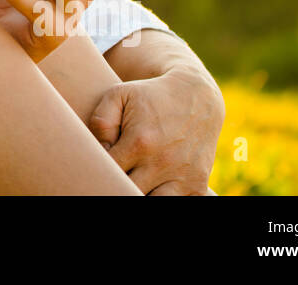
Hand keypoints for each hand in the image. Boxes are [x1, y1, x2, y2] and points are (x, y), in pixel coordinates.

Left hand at [87, 67, 226, 194]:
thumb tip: (100, 150)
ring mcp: (182, 177)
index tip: (104, 160)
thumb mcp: (120, 95)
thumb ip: (100, 121)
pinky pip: (177, 203)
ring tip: (136, 178)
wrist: (197, 96)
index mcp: (139, 142)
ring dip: (140, 192)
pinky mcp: (198, 184)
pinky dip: (164, 197)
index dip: (102, 169)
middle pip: (127, 190)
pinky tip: (155, 185)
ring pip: (152, 202)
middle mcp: (161, 163)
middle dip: (118, 181)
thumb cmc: (151, 96)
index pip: (108, 172)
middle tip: (119, 169)